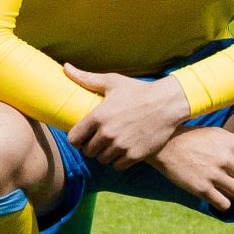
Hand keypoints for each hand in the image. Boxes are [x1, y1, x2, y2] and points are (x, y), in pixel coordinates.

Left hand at [63, 65, 191, 166]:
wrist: (167, 104)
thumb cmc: (138, 91)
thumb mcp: (111, 82)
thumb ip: (86, 78)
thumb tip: (65, 67)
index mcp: (98, 117)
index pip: (74, 139)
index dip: (75, 139)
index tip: (80, 137)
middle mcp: (108, 134)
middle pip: (88, 151)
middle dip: (90, 146)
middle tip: (96, 141)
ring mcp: (122, 146)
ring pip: (102, 159)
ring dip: (104, 154)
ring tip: (109, 146)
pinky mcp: (136, 155)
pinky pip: (117, 166)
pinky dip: (117, 161)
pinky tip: (121, 152)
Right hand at [148, 124, 233, 210]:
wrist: (163, 145)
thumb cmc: (194, 138)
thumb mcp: (218, 134)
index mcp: (231, 144)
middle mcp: (224, 159)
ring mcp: (212, 174)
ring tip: (225, 188)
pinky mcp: (200, 188)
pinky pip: (224, 204)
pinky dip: (223, 203)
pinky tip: (215, 195)